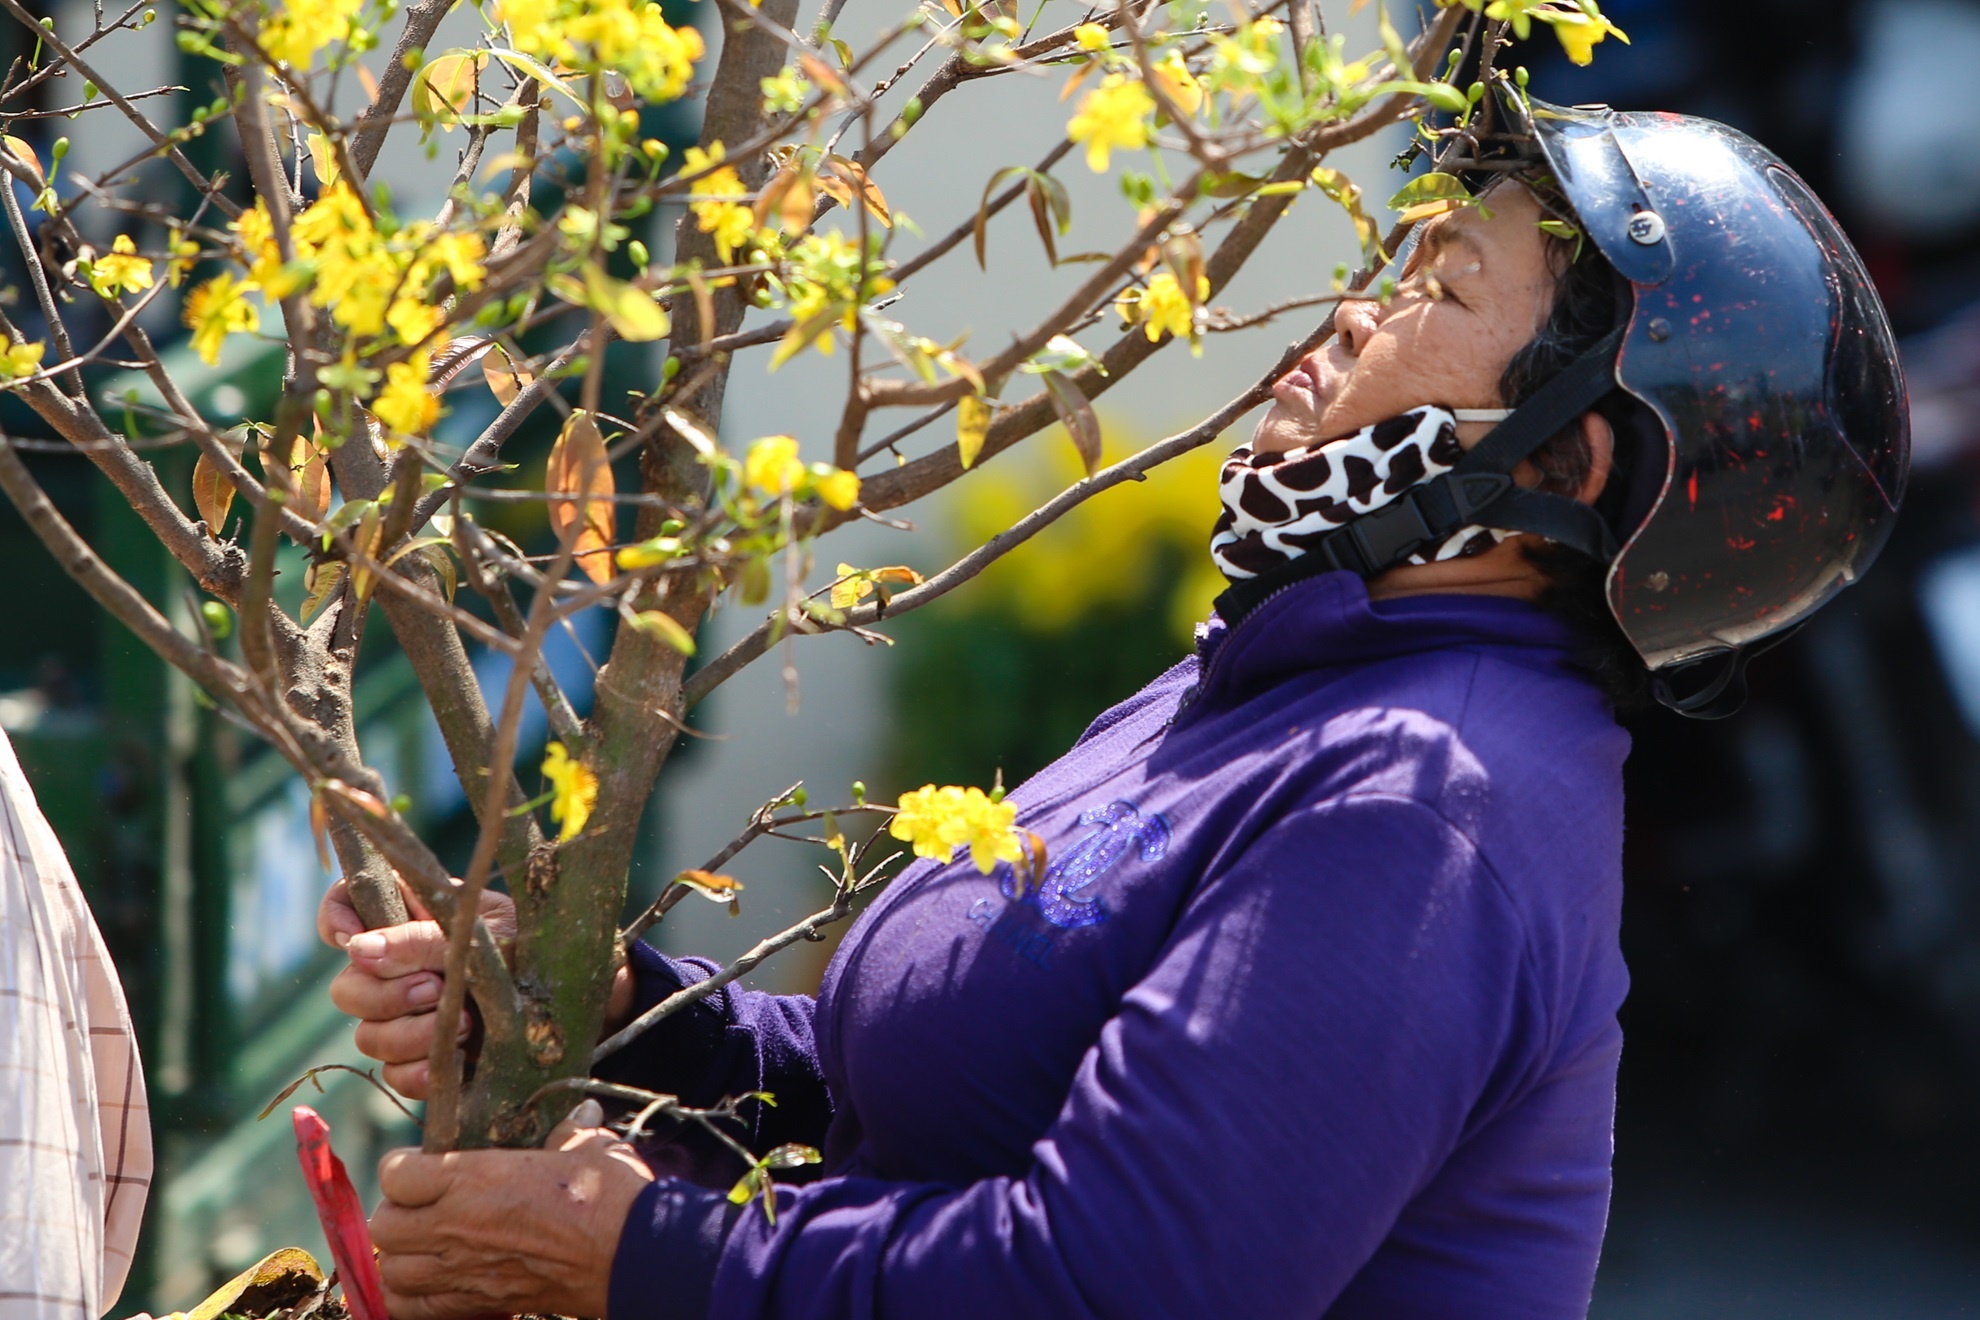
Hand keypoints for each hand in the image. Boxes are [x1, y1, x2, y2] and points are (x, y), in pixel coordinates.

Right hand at [319, 878, 637, 1098]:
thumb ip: (424, 939)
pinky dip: (420, 1070)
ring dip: (408, 1033)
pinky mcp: (427, 1061)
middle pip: (346, 987)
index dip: (336, 917)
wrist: (586, 1002)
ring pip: (367, 1035)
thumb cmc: (541, 947)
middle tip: (434, 989)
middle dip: (384, 994)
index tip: (355, 938)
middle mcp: (402, 967)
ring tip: (462, 1024)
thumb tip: (356, 948)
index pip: (345, 904)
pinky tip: (455, 1061)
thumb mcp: (489, 933)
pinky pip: (395, 1074)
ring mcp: (410, 1017)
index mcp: (413, 915)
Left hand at [371, 1100, 654, 1319]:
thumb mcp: (586, 1146)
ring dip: (401, 1257)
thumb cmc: (611, 1196)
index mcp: (474, 1177)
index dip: (405, 1167)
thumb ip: (567, 1131)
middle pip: (384, 1224)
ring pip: (391, 1271)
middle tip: (423, 1205)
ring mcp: (463, 1271)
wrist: (634, 1256)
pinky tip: (434, 1282)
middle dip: (398, 1212)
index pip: (397, 1172)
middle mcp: (456, 1225)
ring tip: (425, 1245)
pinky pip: (412, 1310)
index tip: (424, 1165)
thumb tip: (577, 1116)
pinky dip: (412, 1299)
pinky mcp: (478, 1305)